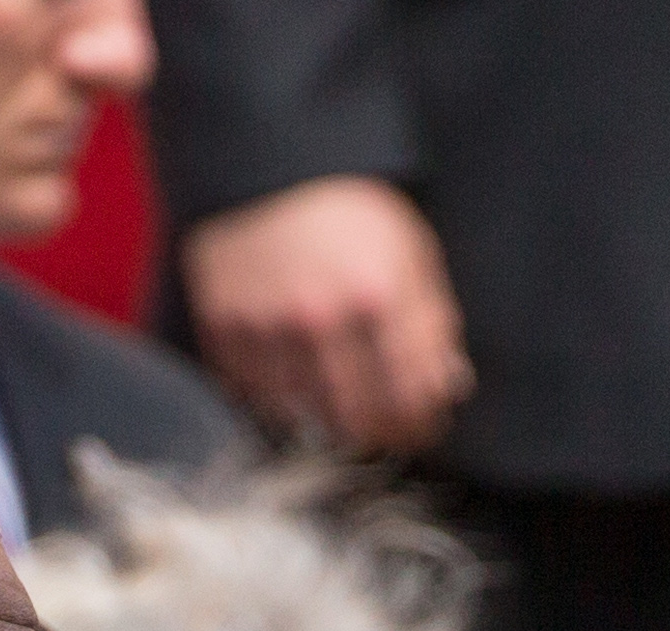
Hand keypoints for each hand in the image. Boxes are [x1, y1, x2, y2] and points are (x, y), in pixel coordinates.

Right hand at [180, 176, 473, 452]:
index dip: (420, 425)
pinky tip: (292, 387)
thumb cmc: (346, 204)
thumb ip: (431, 319)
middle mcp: (322, 317)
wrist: (261, 157)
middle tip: (384, 431)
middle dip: (377, 433)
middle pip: (357, 418)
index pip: (409, 396)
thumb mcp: (407, 247)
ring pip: (305, 414)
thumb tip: (448, 385)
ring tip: (340, 410)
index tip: (421, 429)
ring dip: (327, 422)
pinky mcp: (222, 324)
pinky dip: (274, 400)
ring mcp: (267, 324)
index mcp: (378, 293)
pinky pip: (250, 393)